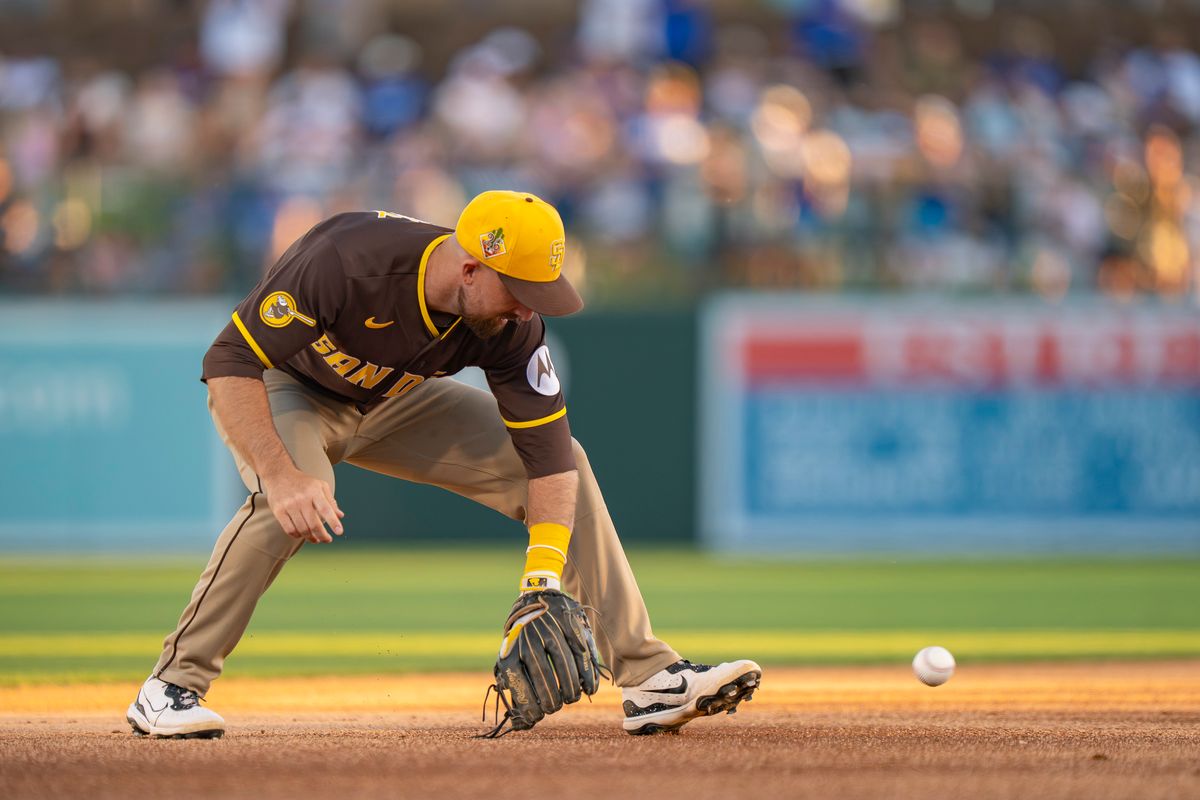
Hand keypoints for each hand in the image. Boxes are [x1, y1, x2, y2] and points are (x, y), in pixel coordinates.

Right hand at [261, 467, 344, 542]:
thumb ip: (330, 501)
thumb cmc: (303, 482)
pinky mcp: (278, 511)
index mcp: (314, 491)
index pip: (326, 510)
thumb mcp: (320, 486)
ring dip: (311, 538)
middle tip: (327, 540)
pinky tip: (302, 535)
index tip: (339, 532)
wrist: (279, 474)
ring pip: (302, 529)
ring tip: (316, 539)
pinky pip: (289, 529)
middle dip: (323, 535)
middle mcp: (302, 499)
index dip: (334, 522)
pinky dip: (297, 535)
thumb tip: (340, 516)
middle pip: (314, 523)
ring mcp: (289, 505)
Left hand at [479, 589, 605, 736]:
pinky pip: (583, 656)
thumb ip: (515, 683)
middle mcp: (530, 639)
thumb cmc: (521, 636)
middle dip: (551, 701)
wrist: (537, 596)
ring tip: (570, 699)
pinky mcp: (571, 625)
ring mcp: (552, 631)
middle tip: (555, 708)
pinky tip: (588, 689)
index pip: (520, 685)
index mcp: (511, 648)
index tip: (536, 717)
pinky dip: (588, 677)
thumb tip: (521, 722)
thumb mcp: (510, 653)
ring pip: (566, 668)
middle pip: (544, 679)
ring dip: (571, 691)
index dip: (530, 707)